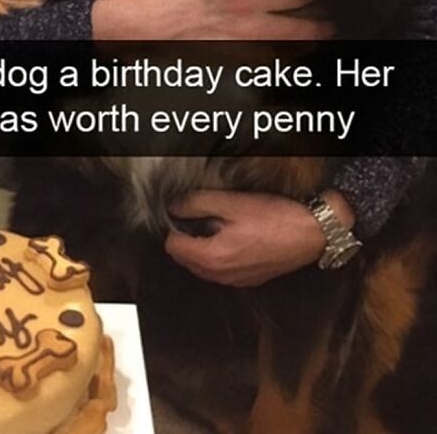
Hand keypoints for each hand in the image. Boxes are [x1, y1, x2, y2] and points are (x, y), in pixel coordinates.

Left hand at [164, 189, 353, 286]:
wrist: (311, 234)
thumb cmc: (274, 218)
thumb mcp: (230, 203)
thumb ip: (196, 204)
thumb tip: (174, 207)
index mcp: (212, 258)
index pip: (172, 246)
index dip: (175, 225)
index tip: (185, 211)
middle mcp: (221, 276)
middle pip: (185, 259)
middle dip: (187, 238)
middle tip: (202, 215)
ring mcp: (236, 281)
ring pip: (202, 266)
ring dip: (202, 247)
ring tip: (218, 224)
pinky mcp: (249, 280)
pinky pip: (221, 270)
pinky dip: (218, 255)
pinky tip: (233, 237)